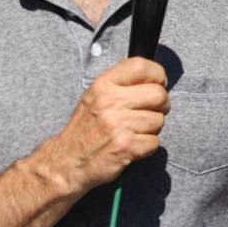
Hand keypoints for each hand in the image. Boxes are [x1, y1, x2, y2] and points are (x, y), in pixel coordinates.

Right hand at [47, 56, 168, 193]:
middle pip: (158, 95)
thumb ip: (120, 85)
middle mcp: (110, 101)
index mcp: (103, 85)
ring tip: (133, 132)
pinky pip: (154, 142)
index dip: (157, 75)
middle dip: (161, 106)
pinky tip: (131, 146)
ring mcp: (118, 124)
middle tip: (150, 112)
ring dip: (151, 129)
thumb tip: (153, 80)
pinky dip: (146, 147)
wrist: (67, 160)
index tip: (157, 84)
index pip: (140, 66)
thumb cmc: (84, 129)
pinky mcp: (125, 146)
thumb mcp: (94, 97)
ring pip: (159, 120)